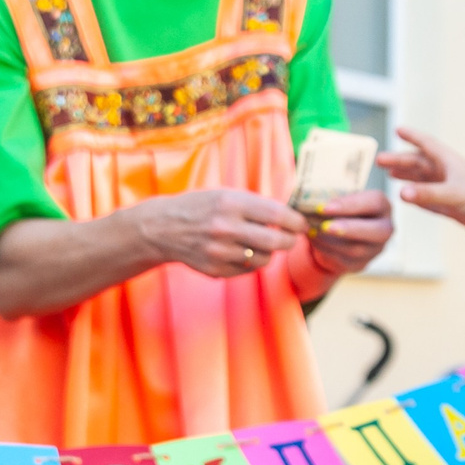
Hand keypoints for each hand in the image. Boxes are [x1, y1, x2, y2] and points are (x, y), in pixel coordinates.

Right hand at [130, 188, 309, 278]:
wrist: (163, 228)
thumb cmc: (200, 207)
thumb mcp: (225, 194)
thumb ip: (255, 205)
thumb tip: (290, 216)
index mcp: (231, 203)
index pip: (277, 215)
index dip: (296, 221)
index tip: (301, 224)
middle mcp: (226, 228)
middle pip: (275, 242)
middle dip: (289, 241)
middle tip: (291, 238)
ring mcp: (220, 252)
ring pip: (263, 259)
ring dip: (269, 253)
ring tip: (260, 243)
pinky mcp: (215, 270)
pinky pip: (247, 270)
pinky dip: (251, 263)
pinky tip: (241, 252)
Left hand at [298, 186, 393, 276]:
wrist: (341, 229)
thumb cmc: (342, 207)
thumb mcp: (340, 197)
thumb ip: (332, 197)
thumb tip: (311, 201)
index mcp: (382, 205)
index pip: (373, 203)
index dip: (349, 205)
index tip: (323, 207)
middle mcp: (385, 228)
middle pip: (376, 232)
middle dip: (349, 229)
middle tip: (324, 227)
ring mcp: (375, 249)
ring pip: (357, 250)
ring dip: (331, 241)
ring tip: (312, 232)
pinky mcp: (362, 264)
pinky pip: (345, 261)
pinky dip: (326, 251)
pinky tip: (314, 241)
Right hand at [378, 127, 464, 242]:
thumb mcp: (453, 195)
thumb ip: (427, 195)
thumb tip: (401, 193)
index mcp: (450, 162)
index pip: (427, 144)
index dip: (412, 136)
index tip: (398, 129)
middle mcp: (449, 173)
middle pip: (420, 163)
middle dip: (401, 161)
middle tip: (380, 160)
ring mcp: (451, 190)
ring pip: (423, 180)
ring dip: (407, 177)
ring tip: (390, 176)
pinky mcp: (453, 206)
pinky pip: (429, 199)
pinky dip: (417, 196)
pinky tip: (408, 197)